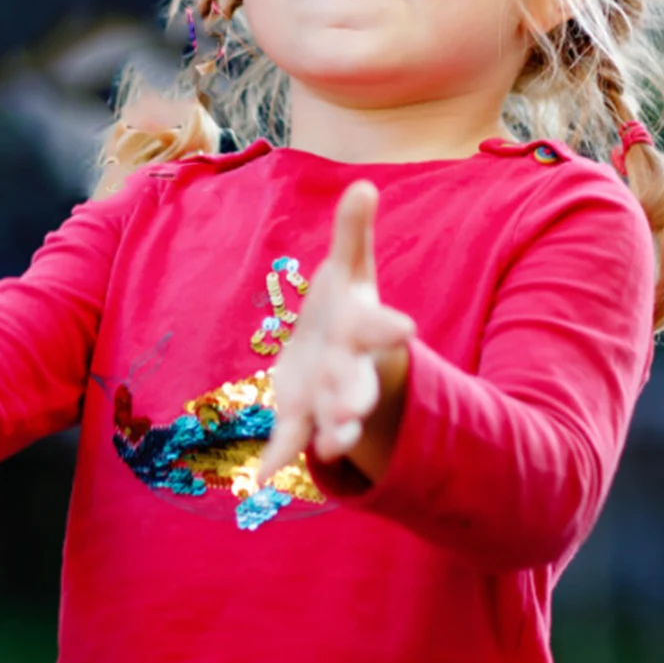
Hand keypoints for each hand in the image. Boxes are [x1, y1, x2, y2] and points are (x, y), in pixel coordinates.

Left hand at [255, 180, 415, 481]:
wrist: (344, 359)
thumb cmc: (346, 310)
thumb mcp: (351, 271)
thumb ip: (354, 233)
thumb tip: (364, 183)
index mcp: (361, 329)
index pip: (378, 327)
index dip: (388, 327)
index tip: (404, 328)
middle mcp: (349, 369)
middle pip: (356, 384)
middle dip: (354, 398)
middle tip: (351, 412)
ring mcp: (326, 398)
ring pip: (332, 421)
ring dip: (332, 434)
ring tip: (330, 449)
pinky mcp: (300, 416)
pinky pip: (290, 441)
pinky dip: (277, 459)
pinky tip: (259, 478)